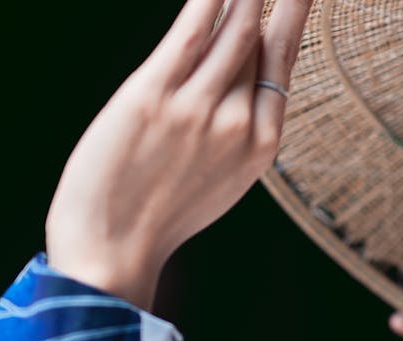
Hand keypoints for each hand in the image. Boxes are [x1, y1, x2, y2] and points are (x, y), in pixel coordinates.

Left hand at [44, 0, 311, 308]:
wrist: (111, 254)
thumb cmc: (155, 218)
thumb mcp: (217, 180)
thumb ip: (232, 128)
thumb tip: (235, 78)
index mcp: (260, 145)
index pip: (282, 62)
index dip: (291, 15)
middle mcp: (239, 123)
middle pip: (260, 38)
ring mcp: (198, 109)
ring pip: (234, 28)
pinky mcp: (153, 97)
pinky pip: (191, 31)